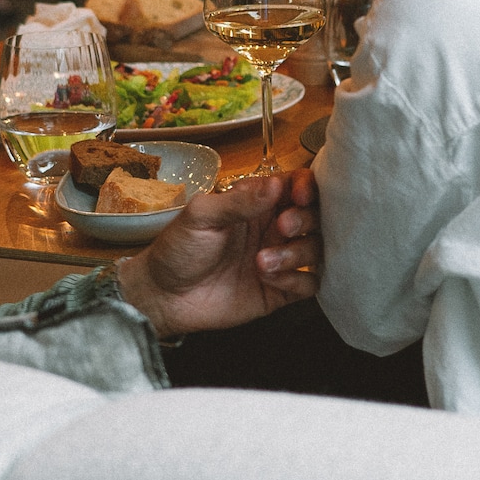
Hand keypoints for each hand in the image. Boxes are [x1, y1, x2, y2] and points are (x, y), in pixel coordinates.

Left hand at [116, 169, 319, 336]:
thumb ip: (238, 201)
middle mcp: (273, 229)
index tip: (300, 196)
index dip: (307, 187)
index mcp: (257, 203)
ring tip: (262, 262)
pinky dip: (296, 280)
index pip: (297, 185)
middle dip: (305, 219)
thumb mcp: (202, 215)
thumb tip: (275, 184)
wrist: (164, 296)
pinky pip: (309, 284)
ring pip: (315, 249)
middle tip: (282, 227)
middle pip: (314, 216)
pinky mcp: (279, 291)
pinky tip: (269, 280)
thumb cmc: (178, 248)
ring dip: (296, 253)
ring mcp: (279, 260)